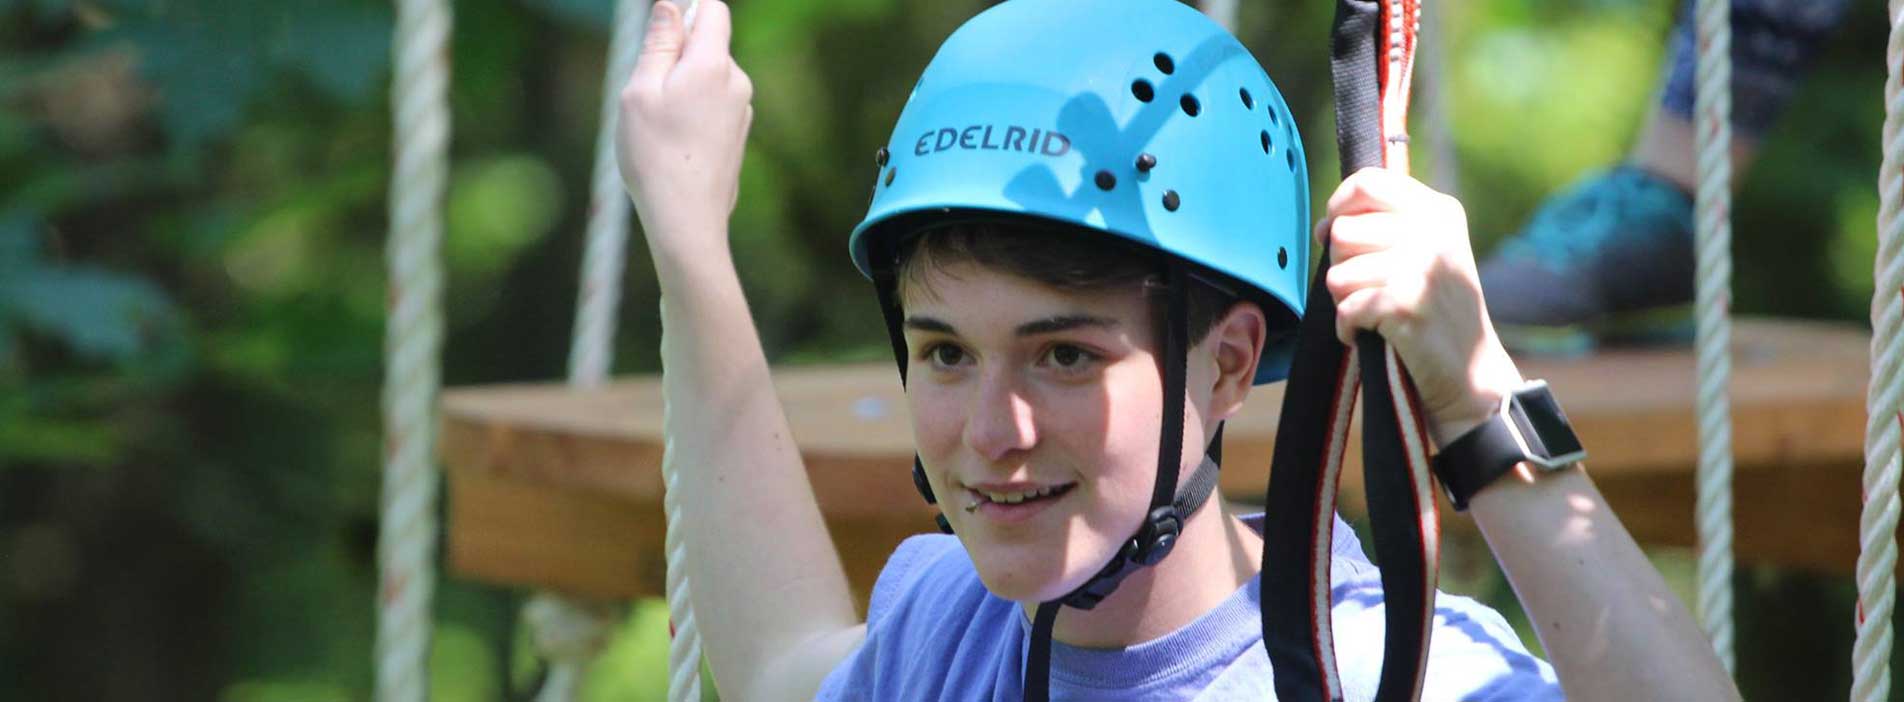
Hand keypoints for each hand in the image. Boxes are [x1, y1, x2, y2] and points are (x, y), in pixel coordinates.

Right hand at [617, 0, 752, 259]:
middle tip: (647, 93)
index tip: (659, 35)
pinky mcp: (739, 135)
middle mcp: (737, 82)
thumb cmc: (654, 155)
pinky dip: (693, 113)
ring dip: (682, 88)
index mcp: (712, 64)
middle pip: (708, 45)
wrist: (686, 219)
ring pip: (709, 78)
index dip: (685, 10)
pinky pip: (713, 106)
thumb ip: (658, 43)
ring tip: (659, 126)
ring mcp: (742, 110)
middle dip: (676, 56)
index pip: (712, 9)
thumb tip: (671, 6)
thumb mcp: (640, 91)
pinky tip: (674, 144)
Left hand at [1317, 168, 1525, 445]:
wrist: (1472, 374)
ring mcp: (1421, 267)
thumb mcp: (1425, 255)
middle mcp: (1433, 232)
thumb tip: (1324, 225)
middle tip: (1373, 291)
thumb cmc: (1436, 314)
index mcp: (1439, 211)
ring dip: (1346, 301)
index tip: (1339, 232)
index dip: (1340, 206)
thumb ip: (1382, 228)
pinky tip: (1373, 336)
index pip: (1367, 182)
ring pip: (1338, 273)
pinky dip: (1349, 329)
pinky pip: (1345, 308)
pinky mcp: (1405, 304)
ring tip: (1377, 315)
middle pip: (1343, 231)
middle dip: (1344, 266)